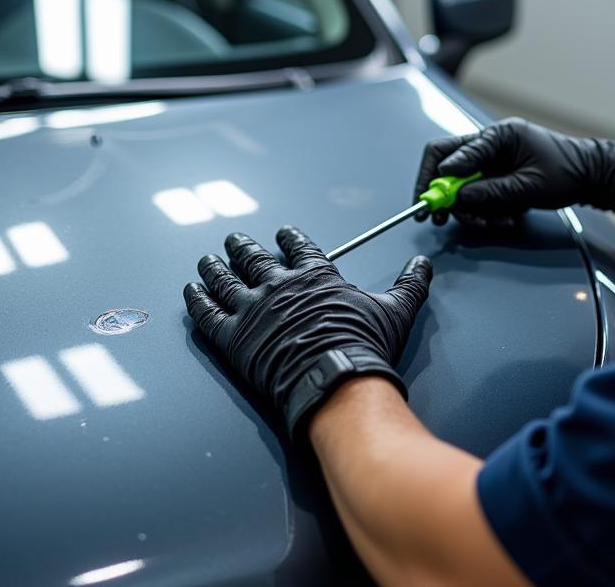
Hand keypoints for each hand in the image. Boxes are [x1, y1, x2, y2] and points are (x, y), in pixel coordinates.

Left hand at [184, 226, 431, 439]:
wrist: (336, 382)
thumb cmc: (365, 347)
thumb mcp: (396, 311)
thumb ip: (409, 284)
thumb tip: (424, 264)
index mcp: (314, 275)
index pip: (298, 247)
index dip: (288, 238)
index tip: (280, 232)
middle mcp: (279, 285)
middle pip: (253, 258)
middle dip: (241, 247)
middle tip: (232, 239)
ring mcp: (253, 310)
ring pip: (225, 280)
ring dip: (213, 268)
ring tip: (205, 260)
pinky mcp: (234, 338)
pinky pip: (208, 313)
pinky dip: (197, 300)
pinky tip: (190, 291)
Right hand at [413, 118, 614, 224]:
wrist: (591, 176)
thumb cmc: (567, 172)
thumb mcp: (528, 185)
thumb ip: (492, 190)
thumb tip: (461, 198)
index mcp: (498, 135)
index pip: (452, 151)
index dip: (436, 177)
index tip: (429, 199)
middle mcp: (490, 144)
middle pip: (447, 164)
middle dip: (442, 192)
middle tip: (437, 215)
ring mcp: (492, 160)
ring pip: (462, 184)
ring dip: (470, 208)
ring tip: (491, 223)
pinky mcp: (497, 175)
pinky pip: (478, 193)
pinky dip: (484, 210)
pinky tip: (504, 218)